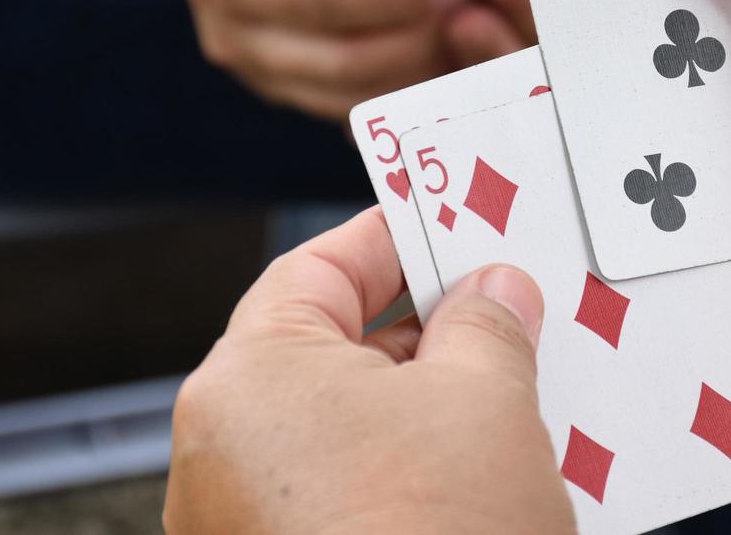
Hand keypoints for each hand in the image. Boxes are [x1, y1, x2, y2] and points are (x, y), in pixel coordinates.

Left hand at [165, 208, 573, 534]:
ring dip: (423, 403)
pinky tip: (477, 471)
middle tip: (503, 309)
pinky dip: (404, 469)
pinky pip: (344, 489)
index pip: (316, 267)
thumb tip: (493, 292)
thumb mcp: (484, 404)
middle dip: (424, 328)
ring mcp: (242, 524)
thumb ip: (487, 324)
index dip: (394, 239)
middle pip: (329, 348)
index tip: (453, 226)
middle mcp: (220, 450)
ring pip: (342, 427)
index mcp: (246, 380)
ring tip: (509, 391)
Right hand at [167, 0, 470, 119]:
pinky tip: (455, 57)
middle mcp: (235, 38)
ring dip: (423, 74)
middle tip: (479, 11)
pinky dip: (409, 88)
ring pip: (357, 99)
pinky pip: (359, 105)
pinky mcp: (292, 91)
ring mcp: (260, 75)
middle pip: (342, 64)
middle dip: (419, 41)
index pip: (319, 0)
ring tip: (475, 35)